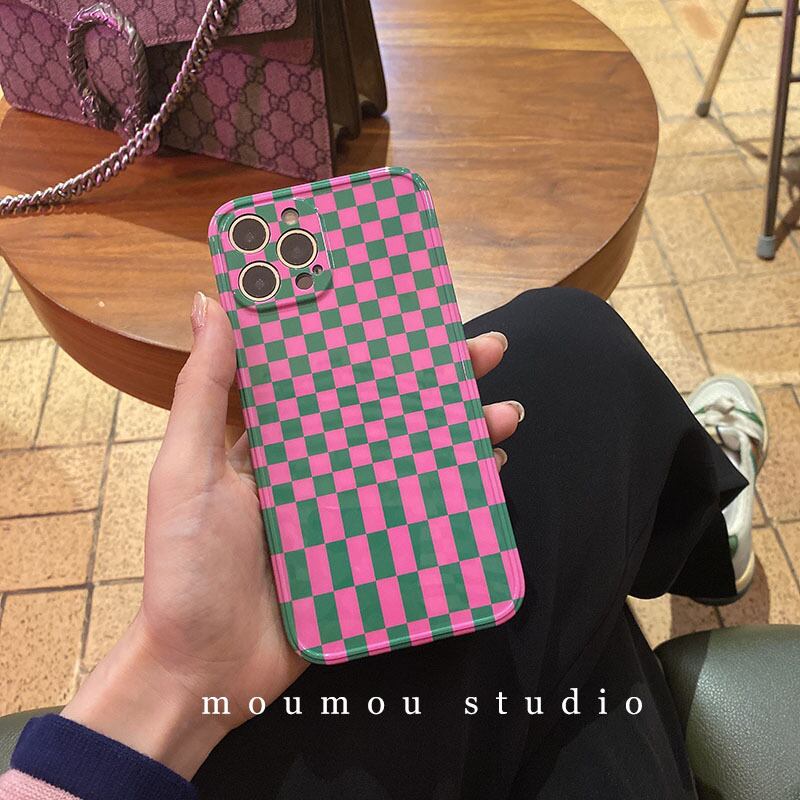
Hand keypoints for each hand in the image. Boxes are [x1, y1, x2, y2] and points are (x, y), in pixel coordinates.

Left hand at [61, 292, 523, 777]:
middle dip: (441, 380)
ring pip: (417, 458)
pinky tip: (490, 471)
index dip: (376, 344)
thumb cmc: (187, 567)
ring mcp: (351, 510)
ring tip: (505, 413)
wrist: (205, 671)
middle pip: (391, 412)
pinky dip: (458, 489)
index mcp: (280, 441)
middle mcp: (322, 468)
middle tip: (486, 351)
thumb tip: (212, 304)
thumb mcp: (187, 471)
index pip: (337, 377)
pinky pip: (421, 513)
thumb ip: (204, 392)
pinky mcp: (372, 553)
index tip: (414, 312)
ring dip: (464, 431)